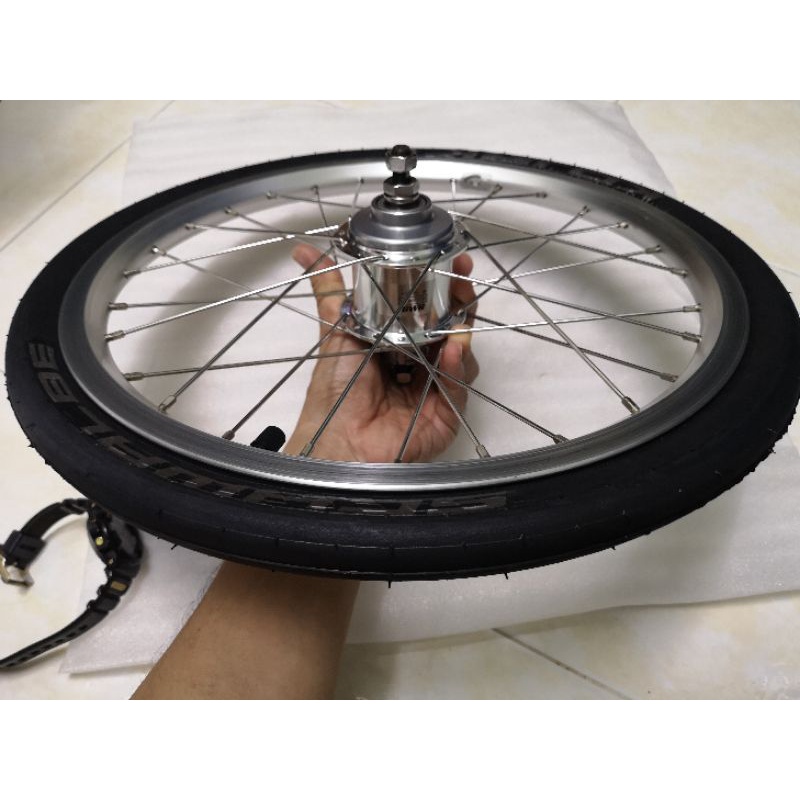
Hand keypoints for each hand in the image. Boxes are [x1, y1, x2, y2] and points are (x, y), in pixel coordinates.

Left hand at [284, 244, 478, 462]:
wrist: (338, 439)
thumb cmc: (336, 388)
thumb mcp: (336, 329)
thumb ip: (331, 289)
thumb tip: (304, 250)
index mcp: (395, 344)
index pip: (426, 309)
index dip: (439, 285)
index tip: (451, 260)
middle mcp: (418, 364)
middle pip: (449, 327)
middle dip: (458, 301)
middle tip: (462, 277)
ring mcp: (435, 388)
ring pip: (460, 353)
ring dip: (461, 330)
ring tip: (457, 314)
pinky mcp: (447, 412)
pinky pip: (459, 384)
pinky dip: (458, 365)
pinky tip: (453, 348)